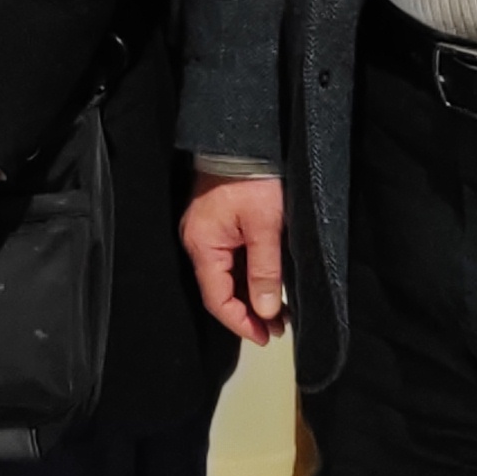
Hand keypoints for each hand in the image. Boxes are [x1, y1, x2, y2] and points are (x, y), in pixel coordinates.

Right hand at [181, 175, 290, 344]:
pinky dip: (247, 277)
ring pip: (226, 278)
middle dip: (249, 313)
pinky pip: (229, 261)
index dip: (241, 323)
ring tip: (278, 313)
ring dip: (250, 296)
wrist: (245, 138)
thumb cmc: (254, 176)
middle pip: (220, 291)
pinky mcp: (215, 225)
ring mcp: (205, 234)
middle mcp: (198, 242)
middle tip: (277, 328)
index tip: (264, 336)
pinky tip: (267, 286)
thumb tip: (266, 311)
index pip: (217, 299)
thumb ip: (265, 271)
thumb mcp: (266, 226)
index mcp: (203, 245)